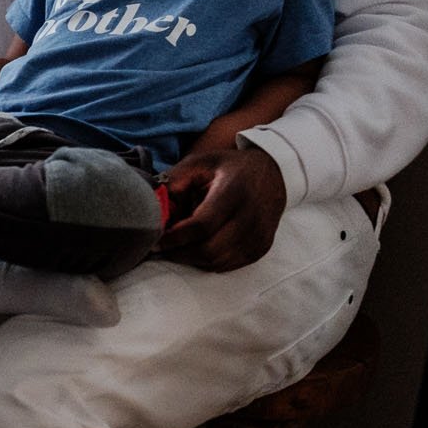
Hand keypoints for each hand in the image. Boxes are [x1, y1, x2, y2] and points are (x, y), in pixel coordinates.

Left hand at [158, 146, 285, 271]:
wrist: (274, 173)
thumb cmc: (229, 168)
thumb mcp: (201, 162)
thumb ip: (174, 180)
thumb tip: (152, 206)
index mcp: (234, 191)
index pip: (202, 225)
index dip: (175, 238)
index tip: (155, 242)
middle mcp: (251, 215)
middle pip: (208, 249)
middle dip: (179, 252)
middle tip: (162, 248)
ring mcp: (259, 234)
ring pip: (217, 262)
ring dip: (192, 259)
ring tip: (178, 246)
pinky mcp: (262, 247)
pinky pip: (228, 265)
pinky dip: (208, 262)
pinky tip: (198, 247)